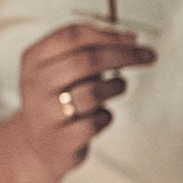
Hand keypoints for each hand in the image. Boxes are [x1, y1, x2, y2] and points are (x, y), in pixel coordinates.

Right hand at [11, 20, 154, 182]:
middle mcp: (34, 84)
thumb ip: (89, 52)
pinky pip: (94, 123)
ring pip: (92, 92)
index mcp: (34, 59)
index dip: (108, 35)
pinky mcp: (59, 141)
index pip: (72, 35)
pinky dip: (106, 117)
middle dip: (123, 55)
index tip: (134, 39)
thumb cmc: (60, 100)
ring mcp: (44, 114)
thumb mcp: (63, 70)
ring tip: (118, 86)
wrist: (37, 147)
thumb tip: (131, 39)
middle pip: (84, 61)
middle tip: (149, 56)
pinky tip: (101, 116)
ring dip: (116, 86)